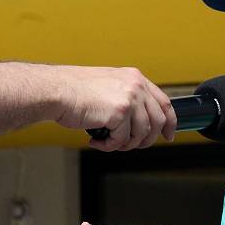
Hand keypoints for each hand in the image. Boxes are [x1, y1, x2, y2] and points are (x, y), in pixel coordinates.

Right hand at [53, 65, 176, 150]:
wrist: (55, 91)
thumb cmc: (75, 92)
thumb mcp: (109, 86)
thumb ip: (128, 99)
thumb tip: (140, 123)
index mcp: (135, 78)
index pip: (164, 102)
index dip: (170, 122)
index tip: (169, 135)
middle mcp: (136, 86)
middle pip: (158, 122)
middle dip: (147, 140)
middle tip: (130, 146)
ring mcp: (130, 98)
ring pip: (142, 134)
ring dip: (125, 144)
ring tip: (108, 142)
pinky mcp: (120, 112)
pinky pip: (123, 140)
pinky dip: (109, 146)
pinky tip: (96, 141)